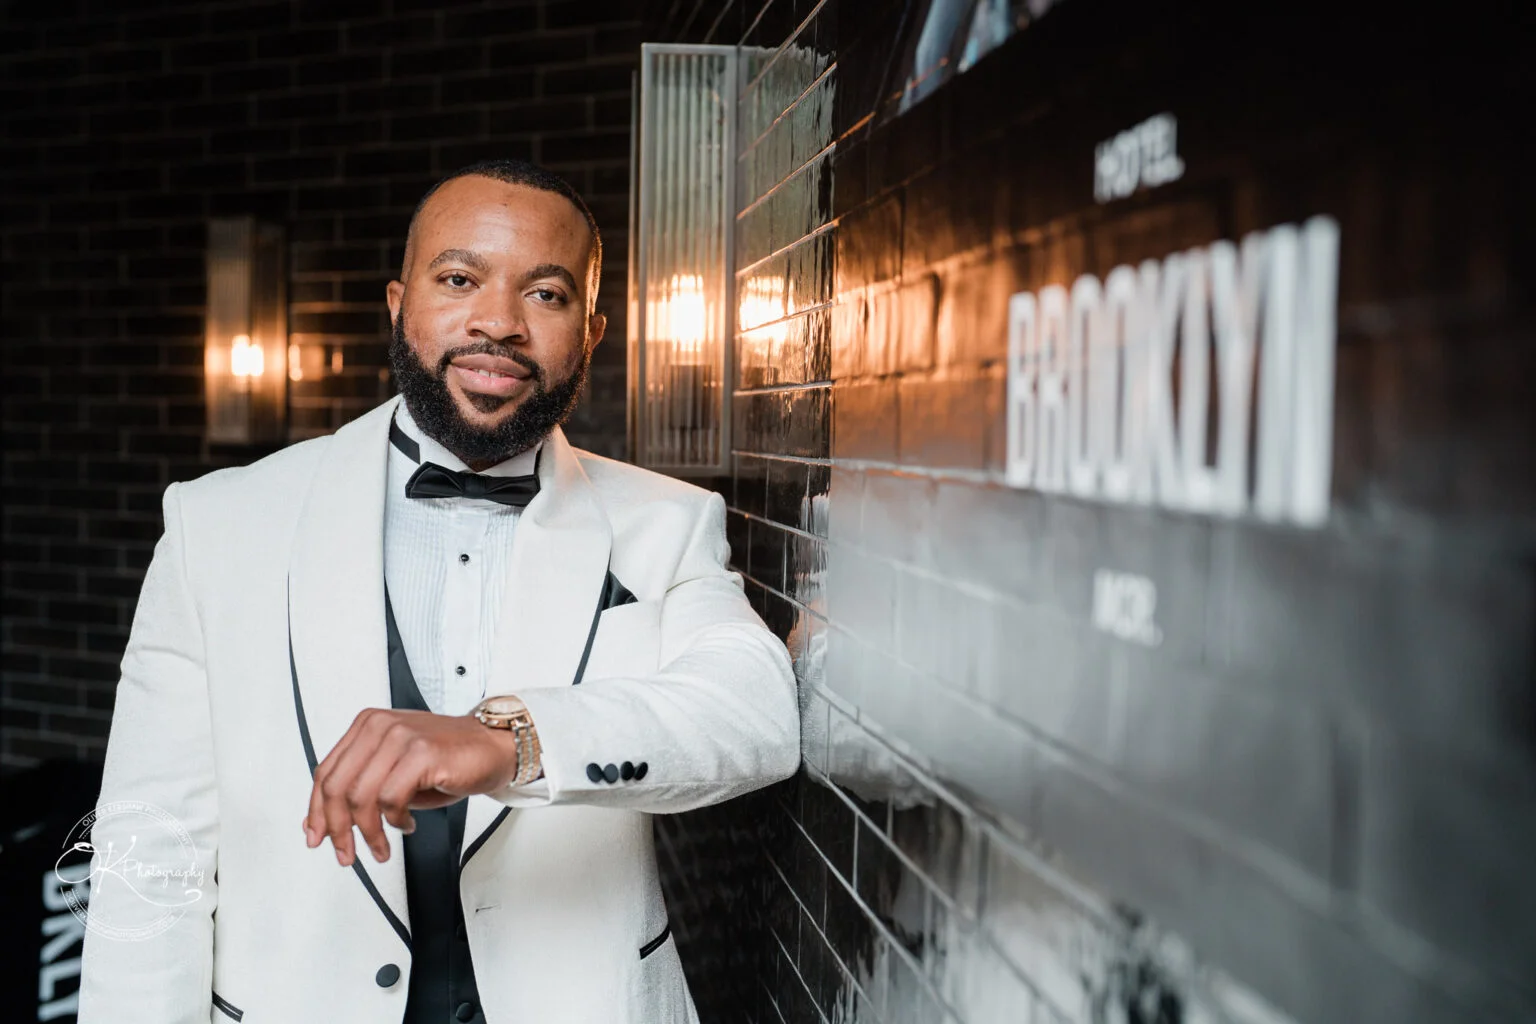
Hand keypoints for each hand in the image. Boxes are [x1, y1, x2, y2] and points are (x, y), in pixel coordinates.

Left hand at [301, 708, 521, 866]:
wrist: (493, 746)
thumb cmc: (448, 757)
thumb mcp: (394, 770)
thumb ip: (361, 788)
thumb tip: (325, 821)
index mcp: (368, 725)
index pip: (326, 771)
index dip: (316, 810)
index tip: (317, 836)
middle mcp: (380, 726)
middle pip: (337, 786)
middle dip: (337, 828)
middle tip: (346, 852)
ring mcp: (401, 737)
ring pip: (361, 797)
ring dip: (369, 832)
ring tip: (380, 847)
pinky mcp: (422, 753)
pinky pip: (391, 799)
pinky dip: (395, 821)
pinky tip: (407, 824)